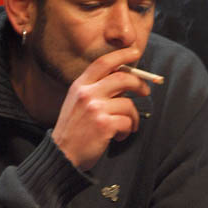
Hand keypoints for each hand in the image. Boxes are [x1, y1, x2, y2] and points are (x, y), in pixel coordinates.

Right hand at [52, 47, 150, 169]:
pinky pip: (127, 122)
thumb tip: (122, 81)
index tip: (135, 52)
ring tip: (127, 126)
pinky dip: (127, 130)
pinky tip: (118, 136)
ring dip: (133, 117)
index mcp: (80, 86)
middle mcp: (87, 94)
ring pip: (128, 104)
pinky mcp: (104, 125)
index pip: (103, 62)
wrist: (62, 155)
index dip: (122, 54)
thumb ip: (94, 90)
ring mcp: (95, 109)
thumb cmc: (73, 130)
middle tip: (145, 91)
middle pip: (122, 78)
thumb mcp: (76, 103)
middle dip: (139, 84)